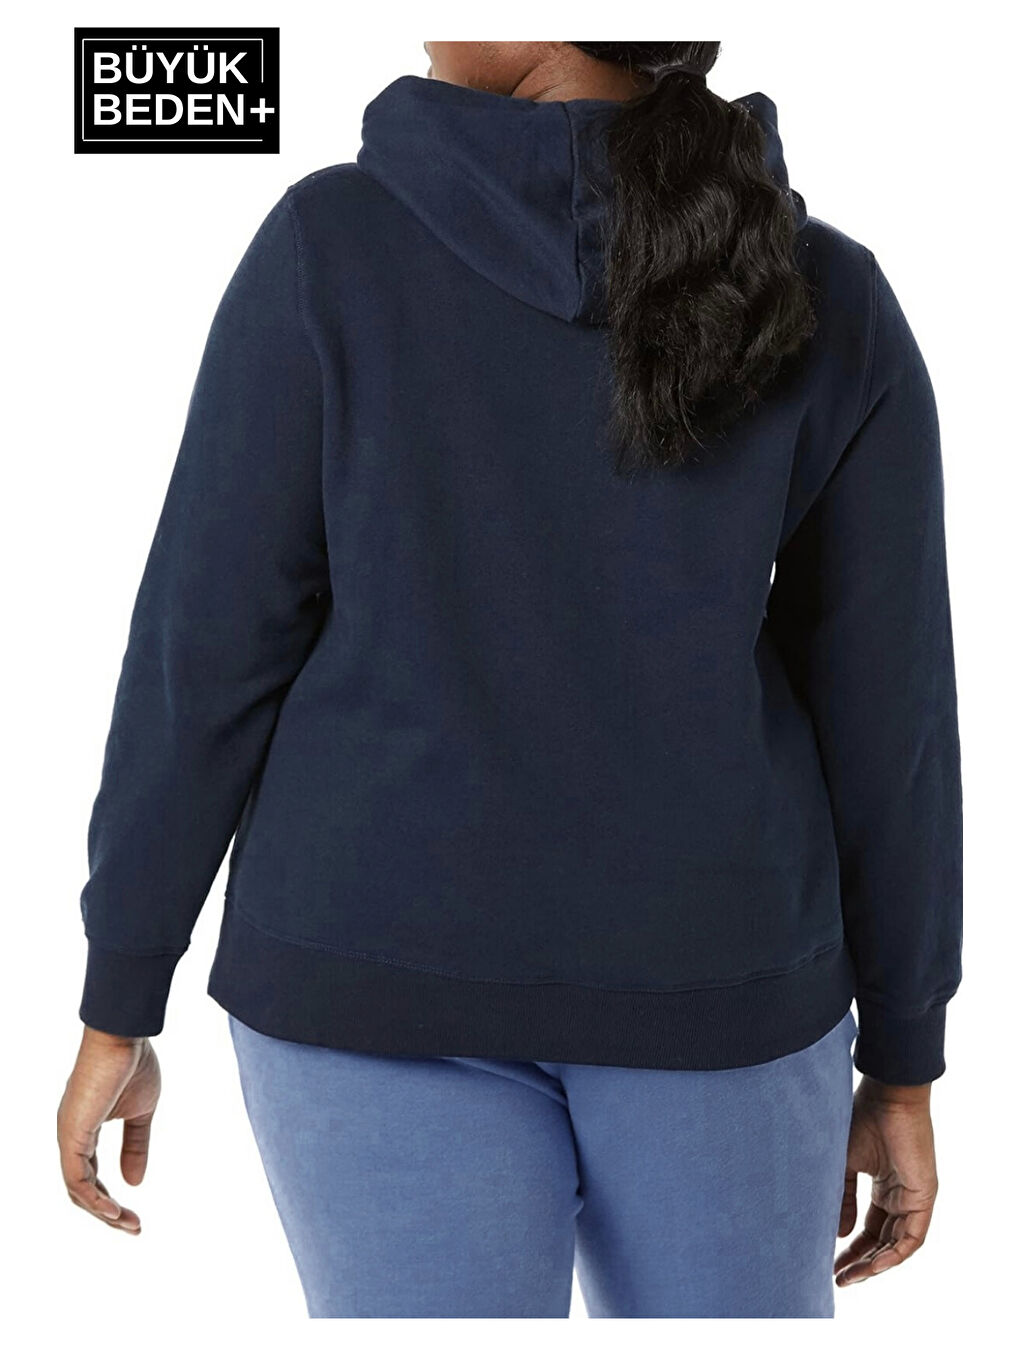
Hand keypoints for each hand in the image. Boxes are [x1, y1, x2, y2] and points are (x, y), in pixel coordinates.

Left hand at [57, 1026, 160, 1233]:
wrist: (123, 1036)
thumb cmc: (132, 1064)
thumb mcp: (141, 1112)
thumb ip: (136, 1145)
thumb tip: (135, 1183)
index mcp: (83, 1131)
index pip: (89, 1177)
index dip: (110, 1200)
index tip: (134, 1216)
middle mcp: (71, 1137)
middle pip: (81, 1190)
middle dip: (107, 1213)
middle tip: (135, 1228)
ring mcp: (69, 1136)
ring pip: (77, 1189)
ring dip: (102, 1211)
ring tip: (128, 1224)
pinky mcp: (72, 1133)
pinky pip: (77, 1178)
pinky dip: (94, 1198)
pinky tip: (114, 1209)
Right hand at [834, 1075, 936, 1286]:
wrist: (886, 1096)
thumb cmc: (862, 1120)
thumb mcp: (844, 1165)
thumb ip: (843, 1200)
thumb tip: (839, 1235)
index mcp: (883, 1186)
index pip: (870, 1228)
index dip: (851, 1247)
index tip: (830, 1262)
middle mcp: (900, 1196)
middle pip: (882, 1241)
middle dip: (861, 1262)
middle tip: (839, 1277)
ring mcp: (914, 1198)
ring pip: (897, 1245)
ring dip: (875, 1265)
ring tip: (850, 1276)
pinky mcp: (924, 1197)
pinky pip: (912, 1238)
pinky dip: (893, 1255)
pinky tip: (872, 1266)